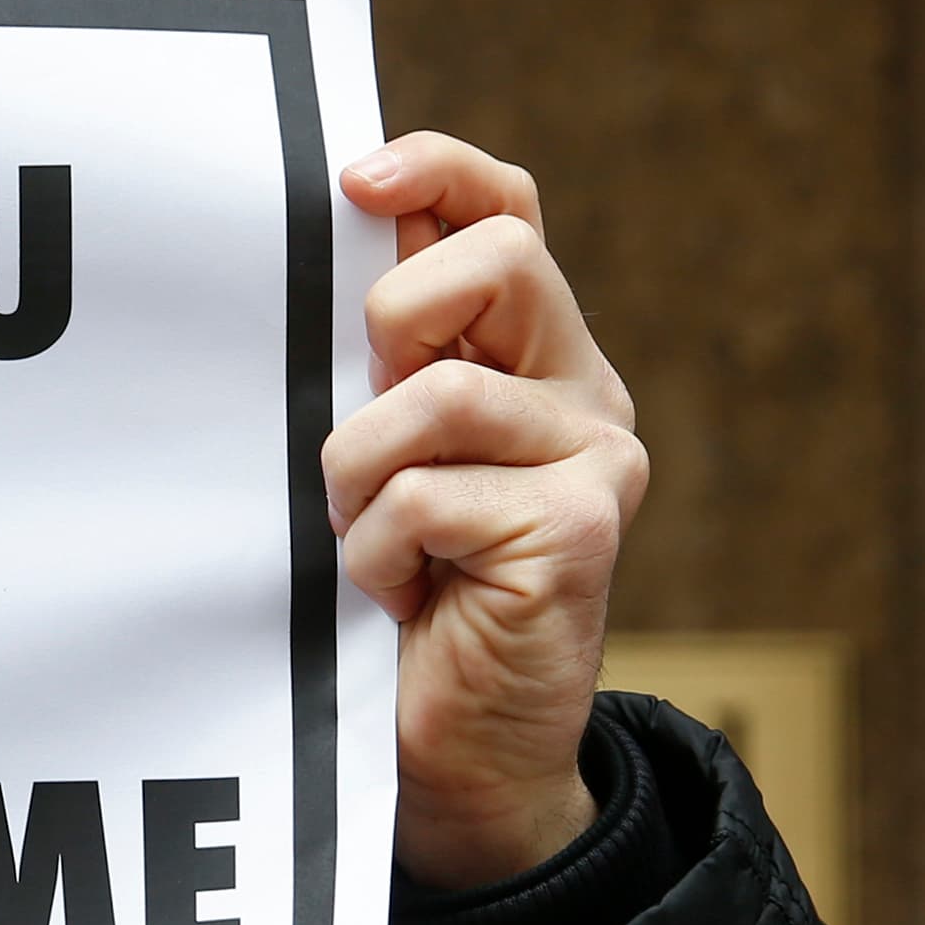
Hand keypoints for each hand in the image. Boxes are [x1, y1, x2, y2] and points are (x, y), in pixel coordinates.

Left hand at [327, 134, 647, 889]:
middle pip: (494, 262)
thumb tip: (329, 238)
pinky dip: (375, 552)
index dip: (437, 171)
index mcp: (532, 355)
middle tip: (359, 428)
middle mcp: (581, 391)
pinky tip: (397, 596)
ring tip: (369, 544)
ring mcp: (596, 457)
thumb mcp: (373, 457)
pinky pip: (427, 495)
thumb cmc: (396, 600)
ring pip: (436, 396)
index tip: (354, 182)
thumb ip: (375, 366)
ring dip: (359, 477)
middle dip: (388, 327)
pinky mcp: (582, 527)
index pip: (504, 211)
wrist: (452, 754)